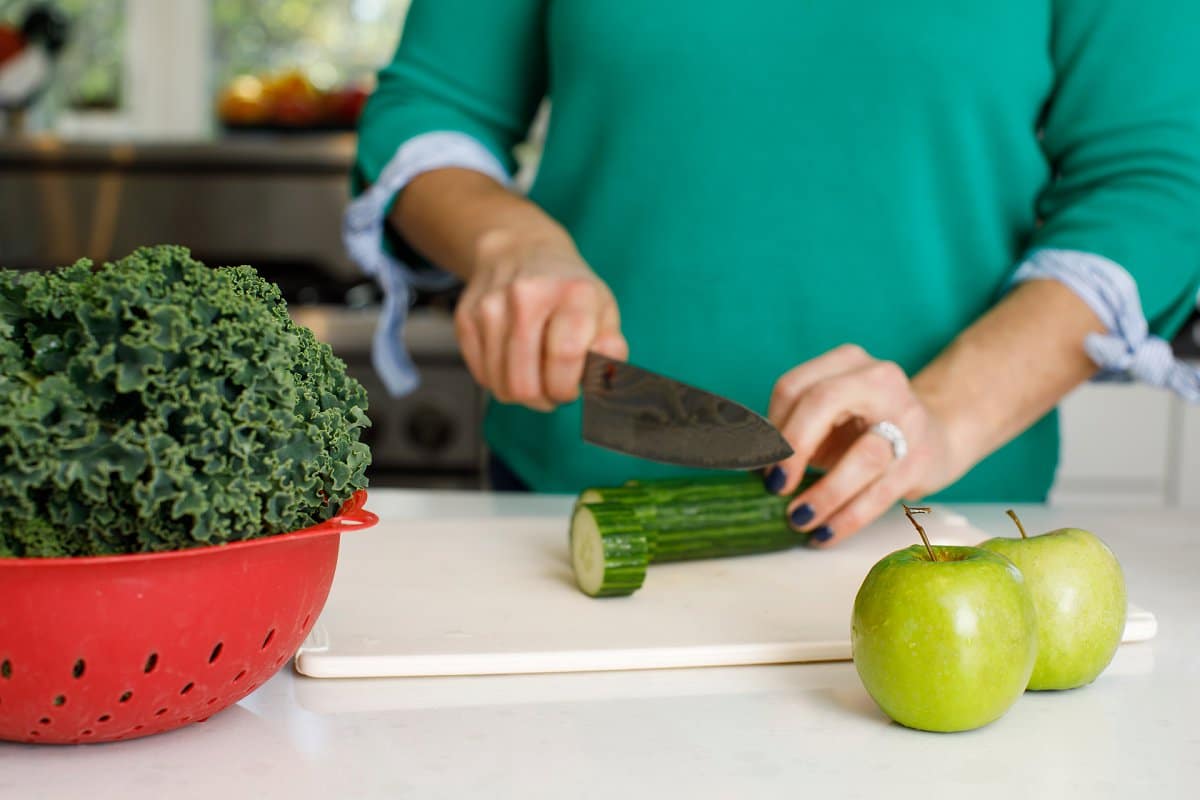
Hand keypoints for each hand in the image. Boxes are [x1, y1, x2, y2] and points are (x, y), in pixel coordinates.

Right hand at [454, 231, 627, 410]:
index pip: (565, 356)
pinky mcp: (465, 319)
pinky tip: (515, 362)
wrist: (521, 251)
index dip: (568, 386)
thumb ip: (611, 350)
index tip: (572, 387)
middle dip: (544, 399)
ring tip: (536, 374)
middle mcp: (526, 295)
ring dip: (523, 394)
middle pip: (525, 383)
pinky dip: (501, 380)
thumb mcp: (603, 311)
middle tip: (554, 387)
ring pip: (501, 386)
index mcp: (572, 293)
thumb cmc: (568, 291)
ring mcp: (490, 306)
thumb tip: (604, 379)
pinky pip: (482, 377)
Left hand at [765, 344, 958, 545]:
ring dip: (824, 494)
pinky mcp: (922, 459)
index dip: (771, 426)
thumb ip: (791, 433)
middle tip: (775, 486)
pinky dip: (848, 518)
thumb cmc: (863, 428)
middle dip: (793, 448)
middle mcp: (880, 380)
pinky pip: (881, 493)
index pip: (794, 387)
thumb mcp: (826, 420)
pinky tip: (825, 534)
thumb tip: (747, 464)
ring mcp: (908, 418)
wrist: (936, 435)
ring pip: (864, 456)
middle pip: (824, 402)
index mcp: (847, 363)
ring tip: (798, 519)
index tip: (758, 463)